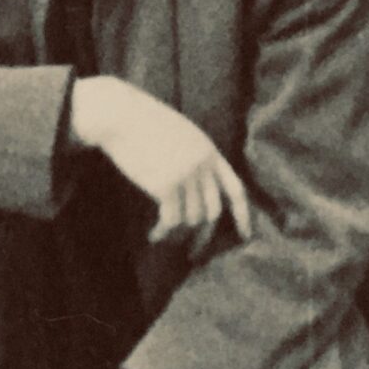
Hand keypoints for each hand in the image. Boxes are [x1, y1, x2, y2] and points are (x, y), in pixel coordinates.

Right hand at [71, 76, 252, 246]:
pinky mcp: (166, 185)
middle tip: (193, 252)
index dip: (243, 215)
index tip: (245, 236)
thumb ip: (196, 157)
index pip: (235, 189)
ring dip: (178, 232)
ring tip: (163, 234)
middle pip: (212, 211)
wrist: (123, 116)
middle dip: (203, 234)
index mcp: (209, 152)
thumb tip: (201, 191)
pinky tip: (153, 235)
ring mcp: (186, 175)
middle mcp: (202, 165)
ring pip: (191, 218)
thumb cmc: (145, 124)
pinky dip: (163, 232)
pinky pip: (171, 220)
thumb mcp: (182, 134)